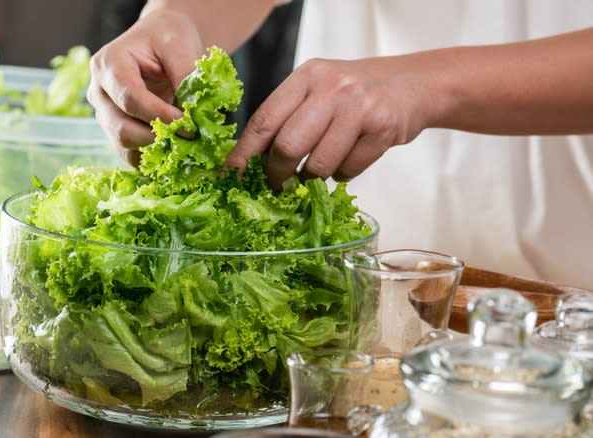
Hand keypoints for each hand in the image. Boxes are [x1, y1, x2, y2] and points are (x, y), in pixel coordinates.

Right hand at [87, 9, 203, 166]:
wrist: (161, 41)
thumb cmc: (167, 37)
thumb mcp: (180, 45)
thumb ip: (185, 75)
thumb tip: (191, 113)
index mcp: (109, 64)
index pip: (130, 99)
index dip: (159, 116)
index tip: (187, 124)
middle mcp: (100, 91)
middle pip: (121, 128)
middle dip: (156, 138)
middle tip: (189, 139)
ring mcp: (105, 114)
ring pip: (123, 146)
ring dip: (155, 152)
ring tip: (184, 146)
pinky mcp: (117, 130)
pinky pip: (131, 154)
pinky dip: (153, 158)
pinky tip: (175, 152)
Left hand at [226, 56, 437, 187]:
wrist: (411, 85)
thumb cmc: (354, 93)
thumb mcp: (317, 91)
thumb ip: (287, 118)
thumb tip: (251, 163)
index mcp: (306, 78)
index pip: (264, 120)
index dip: (244, 153)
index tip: (231, 176)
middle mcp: (331, 88)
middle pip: (287, 146)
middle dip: (277, 174)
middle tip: (277, 185)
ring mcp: (358, 108)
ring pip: (318, 165)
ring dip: (312, 178)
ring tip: (318, 169)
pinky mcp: (382, 129)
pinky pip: (348, 171)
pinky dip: (343, 175)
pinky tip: (349, 158)